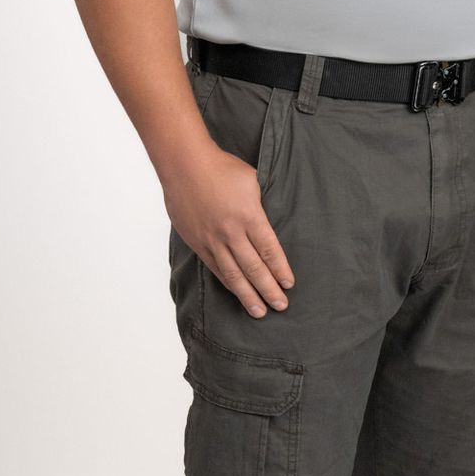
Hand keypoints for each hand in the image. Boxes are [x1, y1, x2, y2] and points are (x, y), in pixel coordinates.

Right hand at [163, 141, 293, 317]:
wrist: (185, 164)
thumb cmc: (222, 168)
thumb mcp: (253, 183)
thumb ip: (260, 209)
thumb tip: (266, 227)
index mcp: (249, 216)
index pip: (270, 251)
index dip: (280, 270)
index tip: (289, 284)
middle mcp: (231, 232)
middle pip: (254, 268)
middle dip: (269, 290)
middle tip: (281, 306)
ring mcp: (212, 239)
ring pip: (233, 274)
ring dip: (248, 294)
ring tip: (259, 311)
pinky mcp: (197, 242)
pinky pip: (215, 267)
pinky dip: (227, 282)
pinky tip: (236, 292)